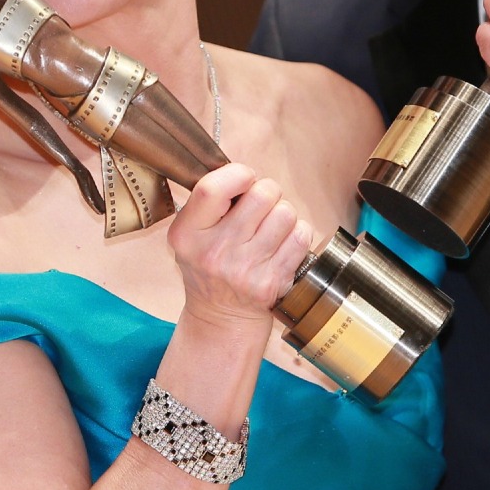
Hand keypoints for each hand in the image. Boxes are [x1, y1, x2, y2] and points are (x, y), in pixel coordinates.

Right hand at [168, 164, 315, 330]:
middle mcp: (215, 252)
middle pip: (261, 194)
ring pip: (285, 213)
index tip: (243, 180)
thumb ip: (209, 201)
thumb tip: (244, 172)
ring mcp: (245, 269)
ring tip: (270, 227)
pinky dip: (296, 233)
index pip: (213, 188)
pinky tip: (281, 243)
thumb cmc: (208, 266)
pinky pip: (300, 235)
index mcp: (188, 234)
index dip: (238, 174)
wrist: (221, 318)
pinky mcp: (272, 282)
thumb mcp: (190, 234)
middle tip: (260, 206)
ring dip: (282, 214)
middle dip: (267, 192)